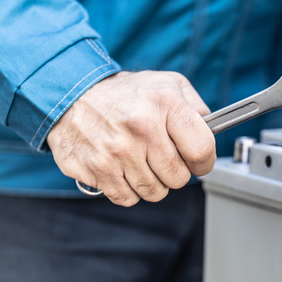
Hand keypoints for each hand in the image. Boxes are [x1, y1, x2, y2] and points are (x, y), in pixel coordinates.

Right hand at [46, 71, 214, 206]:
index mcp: (164, 104)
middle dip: (175, 172)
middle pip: (179, 177)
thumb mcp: (167, 83)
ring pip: (154, 192)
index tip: (196, 161)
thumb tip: (212, 129)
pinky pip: (127, 198)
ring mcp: (117, 151)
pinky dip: (128, 189)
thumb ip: (196, 106)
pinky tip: (122, 168)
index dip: (204, 161)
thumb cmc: (125, 93)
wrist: (70, 93)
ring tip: (140, 160)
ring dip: (152, 182)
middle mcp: (141, 128)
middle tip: (161, 157)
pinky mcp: (96, 169)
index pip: (201, 150)